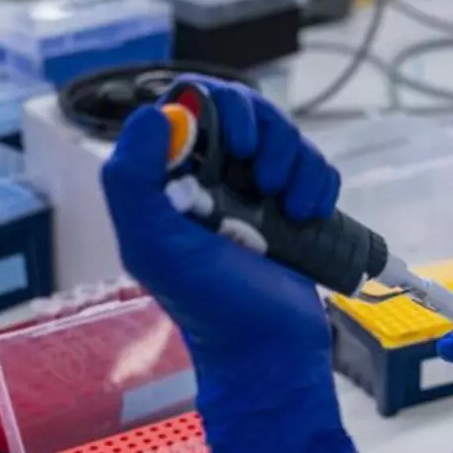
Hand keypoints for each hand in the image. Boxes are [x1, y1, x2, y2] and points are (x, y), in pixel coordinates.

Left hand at [101, 76, 356, 452]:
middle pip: (249, 111)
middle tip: (266, 181)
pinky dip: (320, 184)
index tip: (238, 144)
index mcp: (170, 176)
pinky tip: (308, 215)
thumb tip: (152, 113)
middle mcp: (213, 176)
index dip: (222, 109)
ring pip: (287, 136)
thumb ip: (132, 179)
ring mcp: (256, 191)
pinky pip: (316, 166)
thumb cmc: (208, 301)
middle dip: (269, 136)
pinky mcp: (293, 206)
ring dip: (298, 164)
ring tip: (290, 208)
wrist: (270, 348)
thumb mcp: (153, 243)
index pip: (193, 104)